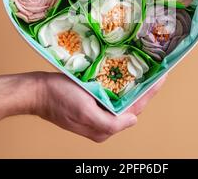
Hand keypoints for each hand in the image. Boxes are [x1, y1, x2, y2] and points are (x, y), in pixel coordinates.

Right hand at [33, 72, 165, 142]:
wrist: (36, 91)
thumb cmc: (58, 99)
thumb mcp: (85, 112)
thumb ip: (110, 122)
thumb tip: (133, 120)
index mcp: (105, 128)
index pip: (134, 109)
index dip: (149, 93)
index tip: (161, 77)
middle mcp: (103, 121)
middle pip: (130, 103)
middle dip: (143, 88)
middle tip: (157, 70)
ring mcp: (96, 110)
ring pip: (121, 97)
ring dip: (132, 84)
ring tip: (146, 70)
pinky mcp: (90, 100)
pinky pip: (109, 91)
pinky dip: (119, 82)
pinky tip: (125, 70)